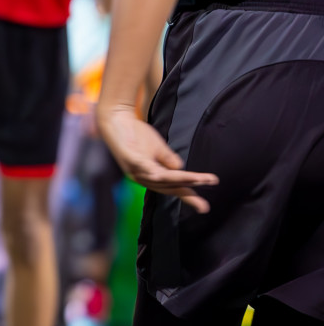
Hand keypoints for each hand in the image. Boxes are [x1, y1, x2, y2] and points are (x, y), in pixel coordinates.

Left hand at [97, 102, 216, 212]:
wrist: (116, 118)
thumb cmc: (137, 134)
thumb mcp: (158, 148)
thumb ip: (169, 161)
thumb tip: (181, 170)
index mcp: (150, 176)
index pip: (172, 188)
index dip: (188, 196)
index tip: (204, 207)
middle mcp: (142, 177)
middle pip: (169, 185)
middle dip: (190, 185)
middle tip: (209, 183)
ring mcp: (134, 168)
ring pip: (160, 178)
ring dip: (180, 179)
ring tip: (198, 179)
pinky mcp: (128, 157)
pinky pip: (141, 167)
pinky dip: (151, 173)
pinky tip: (160, 175)